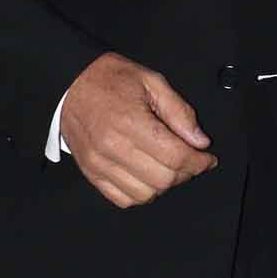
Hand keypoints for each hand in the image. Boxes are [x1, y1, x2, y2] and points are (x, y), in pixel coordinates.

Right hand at [60, 54, 214, 208]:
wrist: (69, 83)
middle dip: (185, 173)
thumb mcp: (151, 81)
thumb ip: (179, 112)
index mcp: (131, 122)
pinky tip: (146, 176)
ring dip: (164, 185)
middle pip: (163, 179)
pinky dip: (140, 193)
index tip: (207, 159)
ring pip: (145, 194)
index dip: (199, 162)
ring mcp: (99, 164)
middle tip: (190, 161)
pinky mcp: (91, 173)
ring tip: (167, 167)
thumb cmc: (110, 78)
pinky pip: (123, 199)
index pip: (176, 156)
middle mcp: (113, 147)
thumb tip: (199, 141)